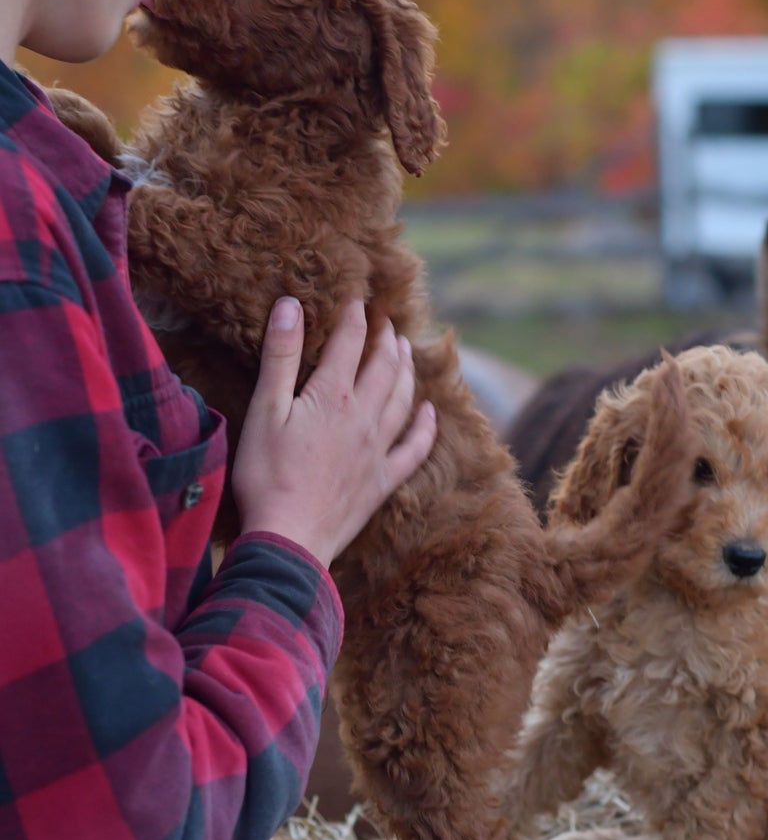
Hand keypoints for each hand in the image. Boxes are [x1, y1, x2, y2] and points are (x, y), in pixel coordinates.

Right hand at [231, 297, 436, 567]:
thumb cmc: (266, 475)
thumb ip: (280, 356)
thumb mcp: (265, 410)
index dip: (354, 318)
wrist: (289, 539)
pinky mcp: (383, 481)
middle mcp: (364, 417)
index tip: (357, 300)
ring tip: (406, 352)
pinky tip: (431, 413)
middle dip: (386, 340)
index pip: (350, 343)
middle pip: (384, 367)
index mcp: (333, 396)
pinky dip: (426, 427)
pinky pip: (415, 448)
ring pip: (403, 400)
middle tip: (387, 322)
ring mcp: (378, 450)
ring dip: (406, 371)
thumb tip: (291, 305)